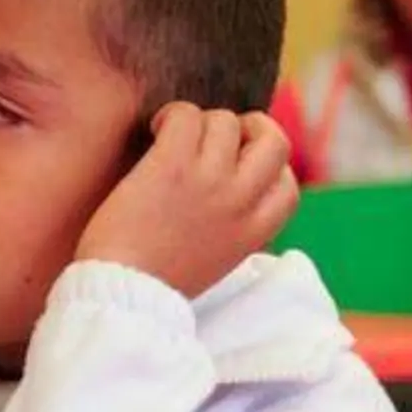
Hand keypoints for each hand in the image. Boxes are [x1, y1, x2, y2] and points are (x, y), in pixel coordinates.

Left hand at [77, 103, 298, 296]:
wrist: (122, 296)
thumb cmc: (156, 281)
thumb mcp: (215, 259)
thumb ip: (232, 226)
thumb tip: (230, 192)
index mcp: (255, 232)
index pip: (289, 185)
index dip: (269, 168)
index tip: (241, 166)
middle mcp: (241, 202)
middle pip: (276, 140)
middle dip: (249, 129)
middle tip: (216, 137)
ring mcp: (210, 180)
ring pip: (225, 121)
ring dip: (200, 122)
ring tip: (172, 137)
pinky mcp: (173, 165)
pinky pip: (186, 115)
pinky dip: (173, 115)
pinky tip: (156, 131)